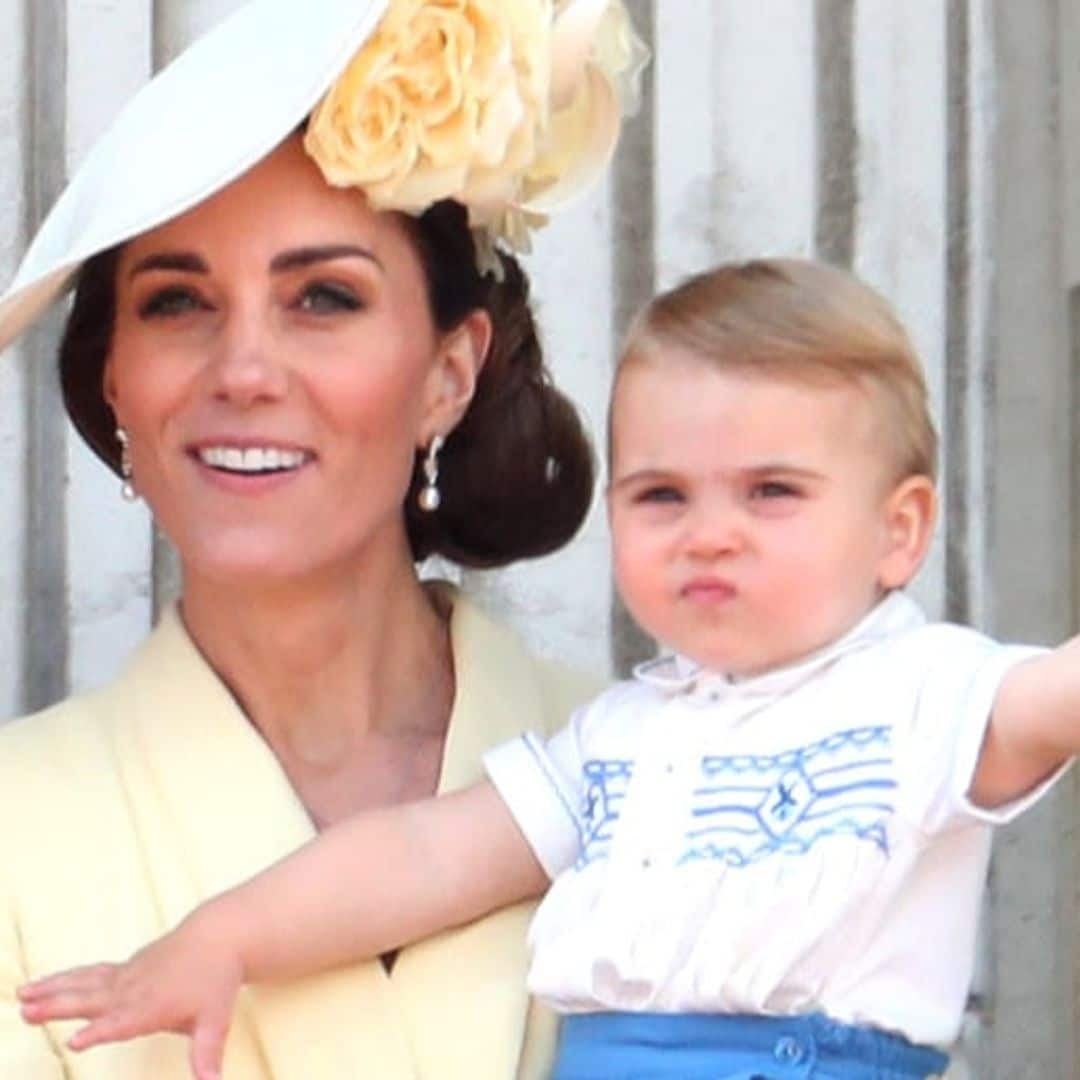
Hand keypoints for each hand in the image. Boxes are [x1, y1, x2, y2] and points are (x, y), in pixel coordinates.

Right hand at [17, 913, 241, 1079]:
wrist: (219, 937)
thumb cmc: (215, 981)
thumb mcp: (215, 1020)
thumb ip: (207, 1055)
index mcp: (152, 1008)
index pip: (122, 1023)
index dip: (99, 1033)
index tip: (75, 1041)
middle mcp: (134, 990)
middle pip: (91, 1000)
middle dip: (58, 1007)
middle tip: (26, 1012)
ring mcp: (126, 976)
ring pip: (84, 983)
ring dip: (52, 989)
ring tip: (21, 995)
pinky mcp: (124, 968)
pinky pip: (89, 974)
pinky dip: (65, 978)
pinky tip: (42, 983)